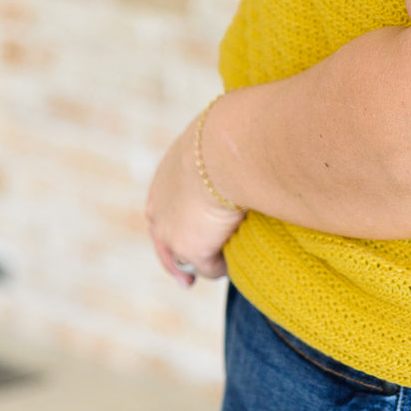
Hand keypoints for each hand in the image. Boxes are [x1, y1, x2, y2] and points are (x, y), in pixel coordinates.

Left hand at [145, 114, 245, 287]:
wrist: (227, 148)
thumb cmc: (234, 132)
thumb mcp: (222, 134)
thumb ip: (226, 144)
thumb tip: (250, 128)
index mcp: (166, 175)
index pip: (164, 205)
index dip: (175, 220)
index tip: (185, 233)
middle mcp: (160, 206)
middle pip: (163, 240)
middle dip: (175, 259)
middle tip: (186, 281)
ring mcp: (173, 231)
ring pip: (182, 259)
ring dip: (199, 266)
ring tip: (215, 271)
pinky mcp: (192, 249)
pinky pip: (210, 267)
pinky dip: (221, 268)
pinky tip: (234, 265)